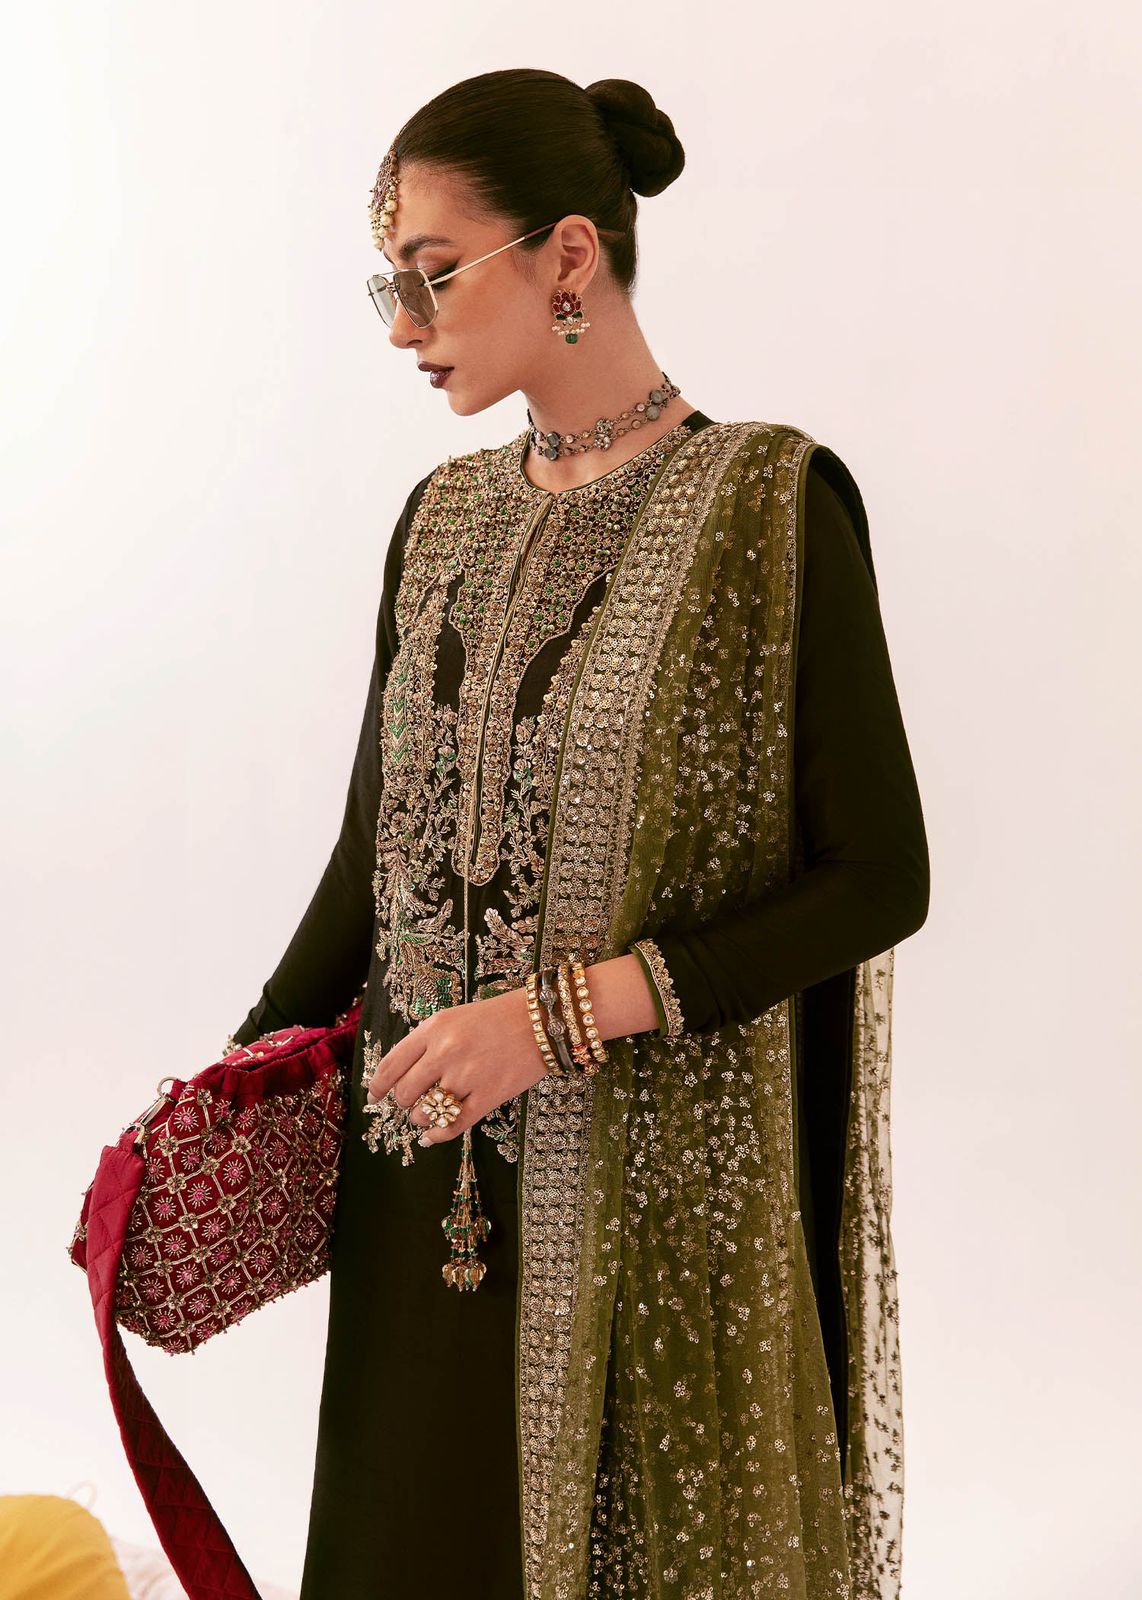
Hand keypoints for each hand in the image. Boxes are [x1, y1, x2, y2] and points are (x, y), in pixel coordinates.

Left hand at [364, 985, 547, 1144]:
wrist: (541, 1022)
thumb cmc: (496, 1018)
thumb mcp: (454, 1018)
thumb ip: (426, 1042)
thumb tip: (400, 1074)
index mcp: (434, 1029)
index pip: (391, 1065)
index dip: (377, 1086)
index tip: (373, 1098)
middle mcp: (445, 1052)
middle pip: (405, 1092)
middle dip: (404, 1102)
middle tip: (411, 1102)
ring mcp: (467, 1076)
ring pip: (426, 1112)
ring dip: (422, 1118)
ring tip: (430, 1112)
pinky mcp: (488, 1096)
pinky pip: (452, 1126)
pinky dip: (437, 1135)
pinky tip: (432, 1136)